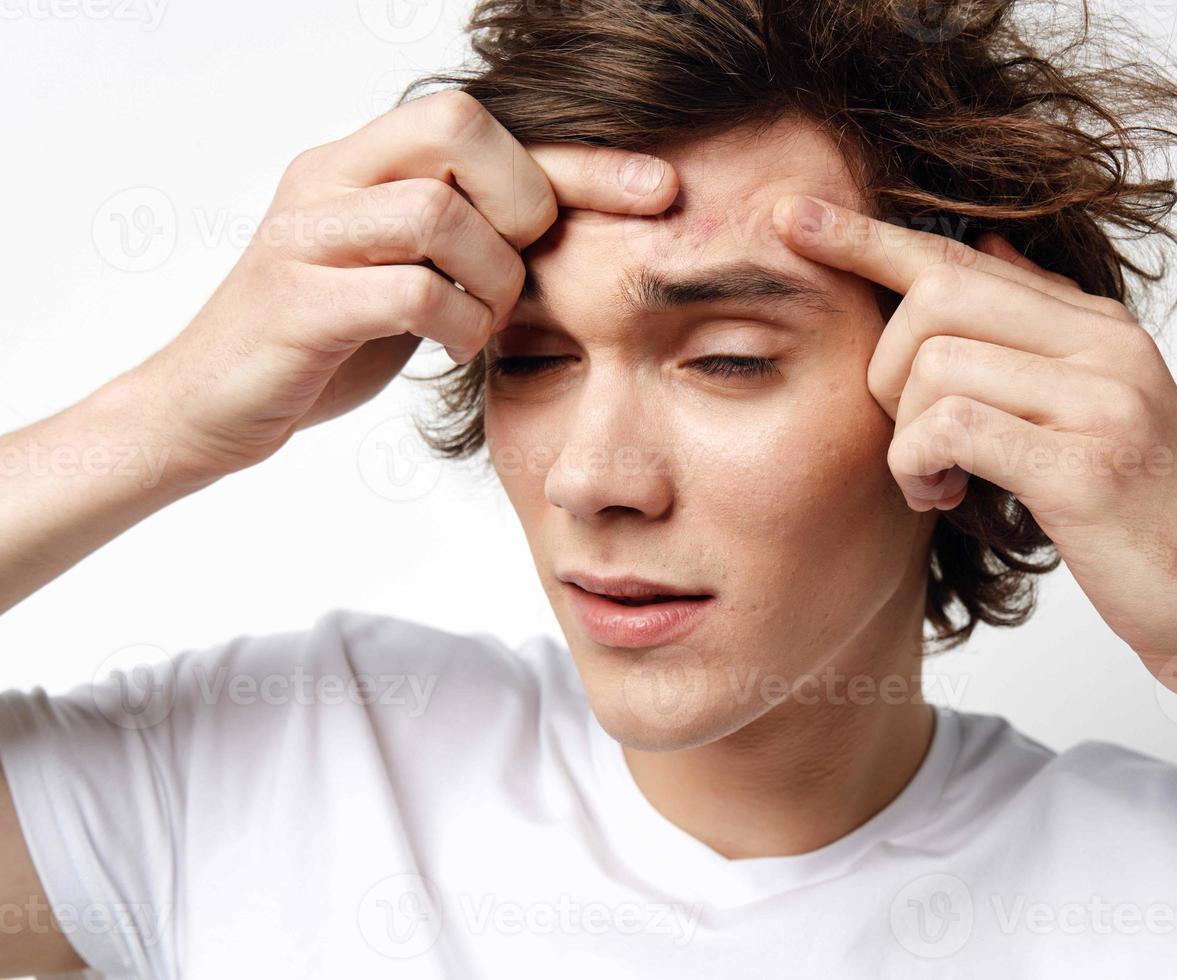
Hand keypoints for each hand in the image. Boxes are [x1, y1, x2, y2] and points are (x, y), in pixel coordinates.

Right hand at [127, 89, 677, 488]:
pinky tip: (451, 348)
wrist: (208, 405)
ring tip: (483, 322)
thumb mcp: (406, 273)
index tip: (661, 189)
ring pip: (439, 211)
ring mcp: (305, 234)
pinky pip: (410, 291)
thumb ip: (465, 238)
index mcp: (360, 160)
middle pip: (461, 127)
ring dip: (491, 279)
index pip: (489, 127)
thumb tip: (570, 223)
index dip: (582, 158)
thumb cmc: (324, 339)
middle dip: (521, 203)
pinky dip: (455, 325)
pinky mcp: (295, 300)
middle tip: (516, 272)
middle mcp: (329, 176)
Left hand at [772, 193, 1176, 688]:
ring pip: (932, 365)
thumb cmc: (1149, 520)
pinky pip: (947, 425)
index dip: (868, 237)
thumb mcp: (1101, 409)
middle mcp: (1105, 345)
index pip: (963, 256)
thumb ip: (1039, 333)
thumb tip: (981, 251)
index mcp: (1100, 327)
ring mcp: (1100, 400)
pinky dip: (919, 464)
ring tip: (938, 485)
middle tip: (907, 436)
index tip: (793, 221)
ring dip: (905, 437)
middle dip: (885, 368)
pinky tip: (946, 499)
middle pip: (933, 295)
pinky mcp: (1083, 466)